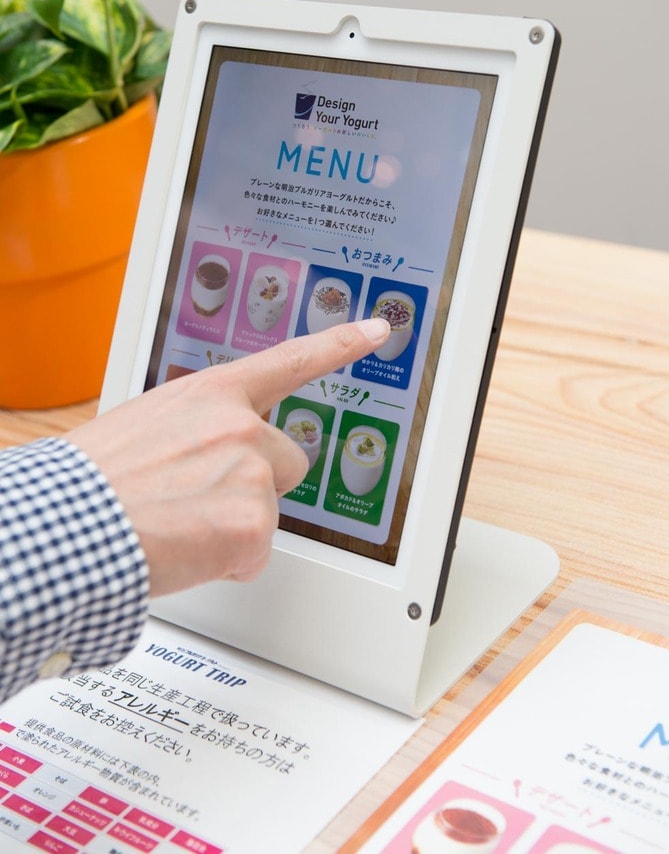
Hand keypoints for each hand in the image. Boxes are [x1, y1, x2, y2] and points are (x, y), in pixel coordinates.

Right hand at [67, 318, 389, 596]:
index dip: (339, 344)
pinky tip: (186, 551)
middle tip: (202, 500)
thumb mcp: (144, 426)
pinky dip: (226, 562)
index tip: (376, 329)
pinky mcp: (254, 527)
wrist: (69, 524)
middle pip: (287, 461)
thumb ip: (193, 429)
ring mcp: (252, 475)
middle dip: (257, 484)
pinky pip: (256, 555)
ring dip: (236, 526)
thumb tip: (201, 456)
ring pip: (269, 512)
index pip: (289, 361)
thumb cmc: (92, 480)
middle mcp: (241, 426)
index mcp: (211, 394)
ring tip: (180, 526)